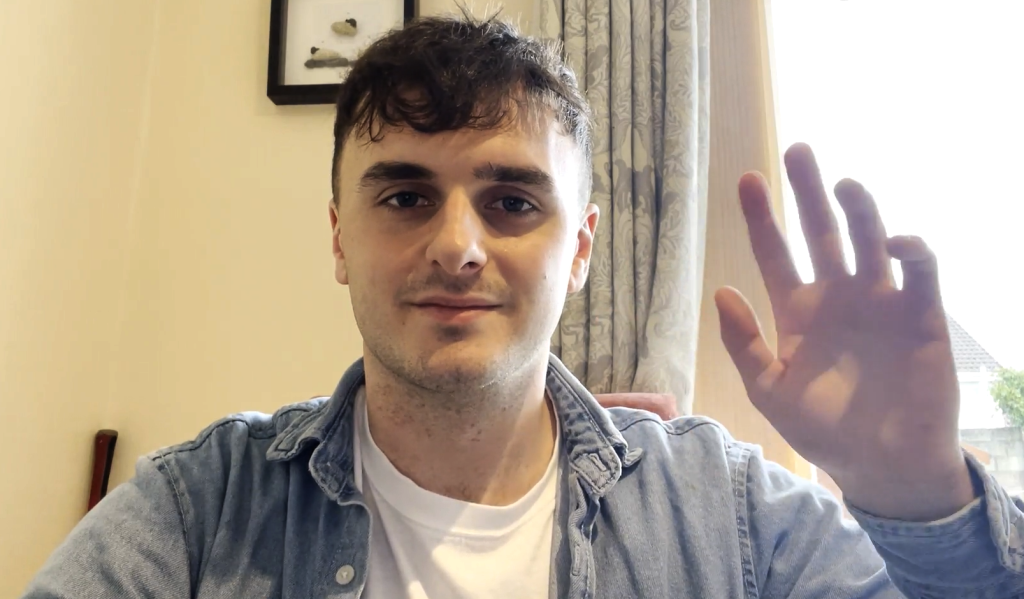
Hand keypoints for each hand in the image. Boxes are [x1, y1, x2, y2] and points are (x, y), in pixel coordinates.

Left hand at [716, 143, 975, 521]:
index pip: (775, 253)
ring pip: (869, 240)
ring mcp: (880, 302)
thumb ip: (743, 343)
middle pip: (822, 233)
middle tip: (797, 151)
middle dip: (809, 193)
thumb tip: (721, 291)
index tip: (746, 180)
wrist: (882, 466)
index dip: (761, 218)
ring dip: (859, 209)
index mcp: (798, 311)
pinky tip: (893, 242)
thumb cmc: (822, 430)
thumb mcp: (769, 390)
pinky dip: (910, 249)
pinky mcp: (921, 314)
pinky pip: (920, 271)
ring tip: (843, 183)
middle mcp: (838, 297)